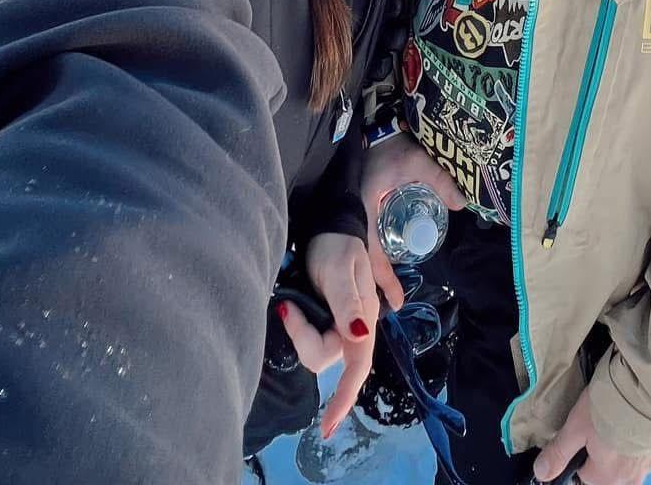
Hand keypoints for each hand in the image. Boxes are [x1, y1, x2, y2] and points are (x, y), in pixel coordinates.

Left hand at [276, 232, 377, 439]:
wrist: (327, 222)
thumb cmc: (335, 243)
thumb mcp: (339, 269)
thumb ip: (347, 303)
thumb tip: (360, 337)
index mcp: (363, 318)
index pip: (357, 366)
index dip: (344, 397)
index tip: (326, 428)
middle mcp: (353, 327)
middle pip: (325, 357)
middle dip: (303, 339)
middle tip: (287, 307)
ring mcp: (339, 324)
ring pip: (315, 349)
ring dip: (297, 331)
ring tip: (287, 301)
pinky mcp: (324, 318)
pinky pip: (310, 337)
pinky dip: (298, 328)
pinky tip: (289, 310)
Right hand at [359, 133, 465, 310]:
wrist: (379, 129)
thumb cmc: (395, 146)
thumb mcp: (419, 162)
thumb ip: (440, 181)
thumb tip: (462, 205)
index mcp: (366, 208)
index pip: (371, 253)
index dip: (382, 279)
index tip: (396, 302)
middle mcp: (358, 215)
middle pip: (365, 258)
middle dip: (377, 283)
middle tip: (395, 305)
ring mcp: (360, 213)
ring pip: (366, 251)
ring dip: (377, 271)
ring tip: (392, 292)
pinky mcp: (365, 210)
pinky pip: (369, 239)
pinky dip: (377, 255)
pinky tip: (389, 263)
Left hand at [533, 385, 650, 484]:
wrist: (650, 389)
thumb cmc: (609, 409)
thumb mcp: (576, 427)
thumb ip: (558, 452)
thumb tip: (540, 473)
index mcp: (607, 478)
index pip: (583, 475)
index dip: (579, 452)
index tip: (581, 431)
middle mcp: (630, 479)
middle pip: (606, 469)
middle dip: (601, 450)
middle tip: (599, 420)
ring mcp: (648, 466)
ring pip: (626, 460)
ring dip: (620, 444)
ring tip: (618, 417)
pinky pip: (643, 450)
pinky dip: (638, 438)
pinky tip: (634, 418)